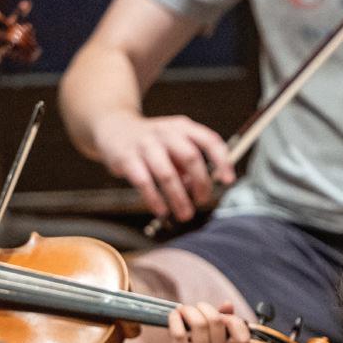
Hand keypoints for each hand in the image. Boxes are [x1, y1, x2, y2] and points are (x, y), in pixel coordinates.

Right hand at [89, 111, 234, 221]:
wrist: (113, 127)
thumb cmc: (151, 143)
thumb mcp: (174, 145)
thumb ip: (188, 165)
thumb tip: (198, 189)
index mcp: (183, 127)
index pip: (209, 141)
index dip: (222, 161)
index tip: (228, 180)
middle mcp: (166, 132)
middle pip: (190, 158)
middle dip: (201, 184)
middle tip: (202, 201)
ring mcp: (145, 144)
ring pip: (167, 173)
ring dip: (179, 197)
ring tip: (185, 214)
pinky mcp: (127, 158)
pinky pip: (144, 181)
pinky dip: (154, 199)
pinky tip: (161, 211)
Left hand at [168, 301, 250, 342]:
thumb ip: (226, 324)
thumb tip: (227, 304)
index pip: (242, 337)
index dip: (232, 320)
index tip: (222, 317)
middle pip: (216, 321)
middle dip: (205, 307)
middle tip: (198, 308)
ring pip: (198, 323)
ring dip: (189, 310)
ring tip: (185, 310)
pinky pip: (179, 333)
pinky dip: (175, 318)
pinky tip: (175, 316)